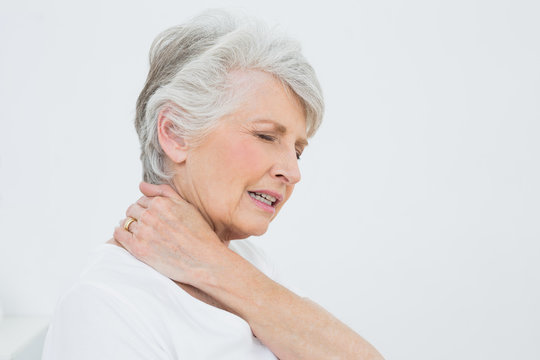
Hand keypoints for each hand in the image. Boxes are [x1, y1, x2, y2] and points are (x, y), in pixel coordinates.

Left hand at [114, 182, 228, 286]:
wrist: (203, 261)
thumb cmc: (198, 233)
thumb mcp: (186, 206)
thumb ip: (163, 192)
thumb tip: (141, 185)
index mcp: (161, 203)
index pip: (143, 199)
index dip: (147, 207)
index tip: (153, 216)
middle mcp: (149, 215)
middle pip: (132, 210)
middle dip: (137, 215)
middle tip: (147, 225)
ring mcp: (142, 232)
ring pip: (126, 222)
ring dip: (130, 225)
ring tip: (142, 233)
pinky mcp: (138, 248)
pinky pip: (119, 235)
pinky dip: (120, 233)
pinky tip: (127, 237)